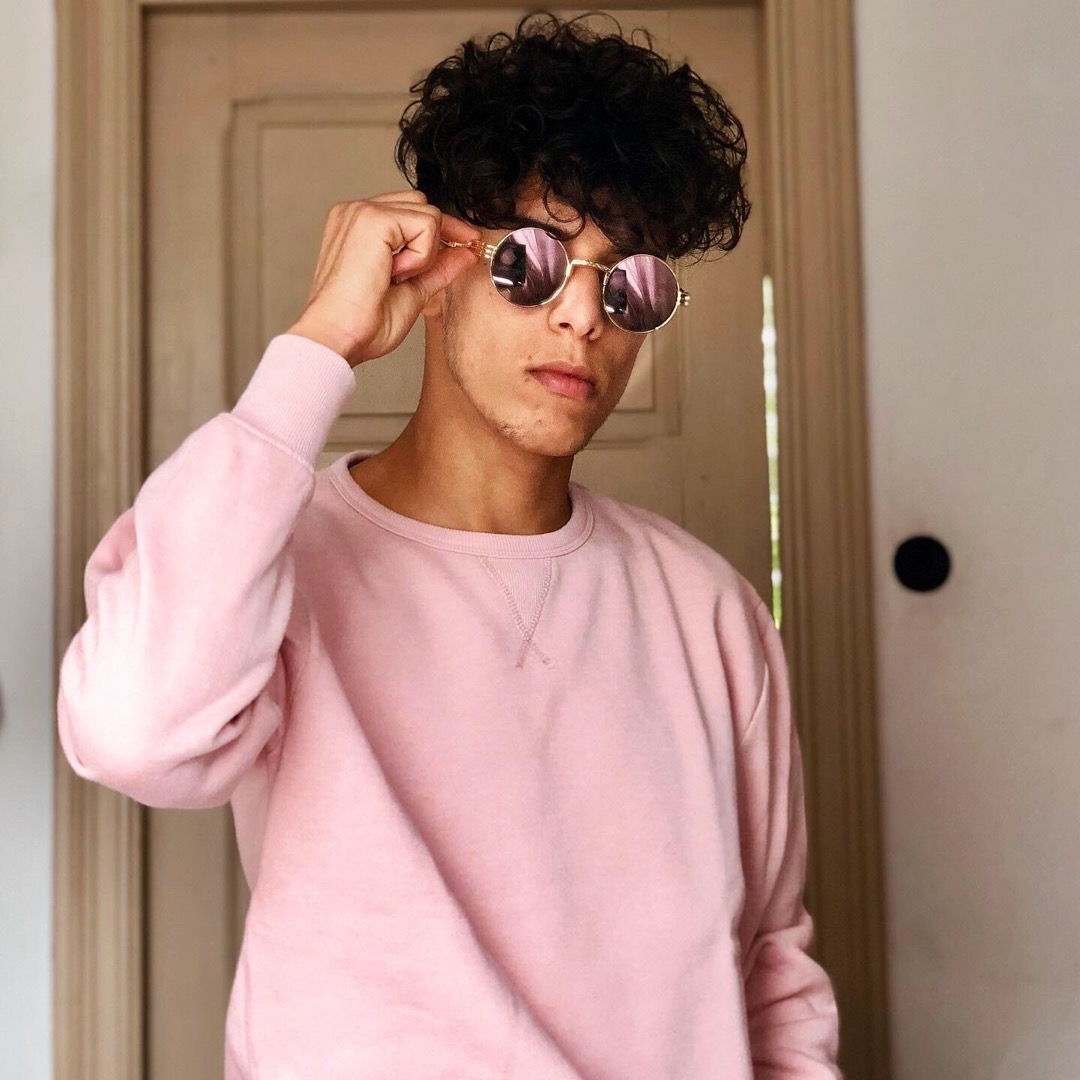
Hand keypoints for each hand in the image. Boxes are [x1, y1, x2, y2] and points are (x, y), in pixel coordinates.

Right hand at [286, 191, 480, 366]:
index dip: (439, 231)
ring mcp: (362, 211)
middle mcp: (357, 212)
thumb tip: (466, 252)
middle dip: (435, 239)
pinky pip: (426, 224)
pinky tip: (395, 273)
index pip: (411, 211)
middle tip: (415, 275)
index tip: (464, 246)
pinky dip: (421, 256)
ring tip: (395, 277)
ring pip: (427, 213)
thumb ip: (437, 268)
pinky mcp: (372, 218)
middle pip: (422, 205)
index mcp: (359, 226)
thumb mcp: (412, 291)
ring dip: (424, 252)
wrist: (338, 337)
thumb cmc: (361, 324)